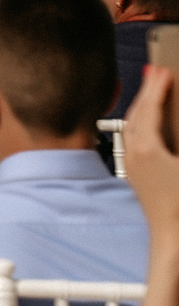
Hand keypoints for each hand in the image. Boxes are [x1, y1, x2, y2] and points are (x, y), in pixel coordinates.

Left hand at [128, 68, 178, 235]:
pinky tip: (149, 120)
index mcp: (147, 148)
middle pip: (137, 113)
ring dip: (143, 106)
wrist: (172, 235)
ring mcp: (131, 163)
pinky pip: (133, 137)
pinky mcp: (135, 173)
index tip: (162, 70)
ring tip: (154, 89)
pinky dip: (142, 122)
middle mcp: (133, 153)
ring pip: (133, 125)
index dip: (157, 88)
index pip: (150, 109)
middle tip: (156, 71)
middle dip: (147, 91)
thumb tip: (178, 118)